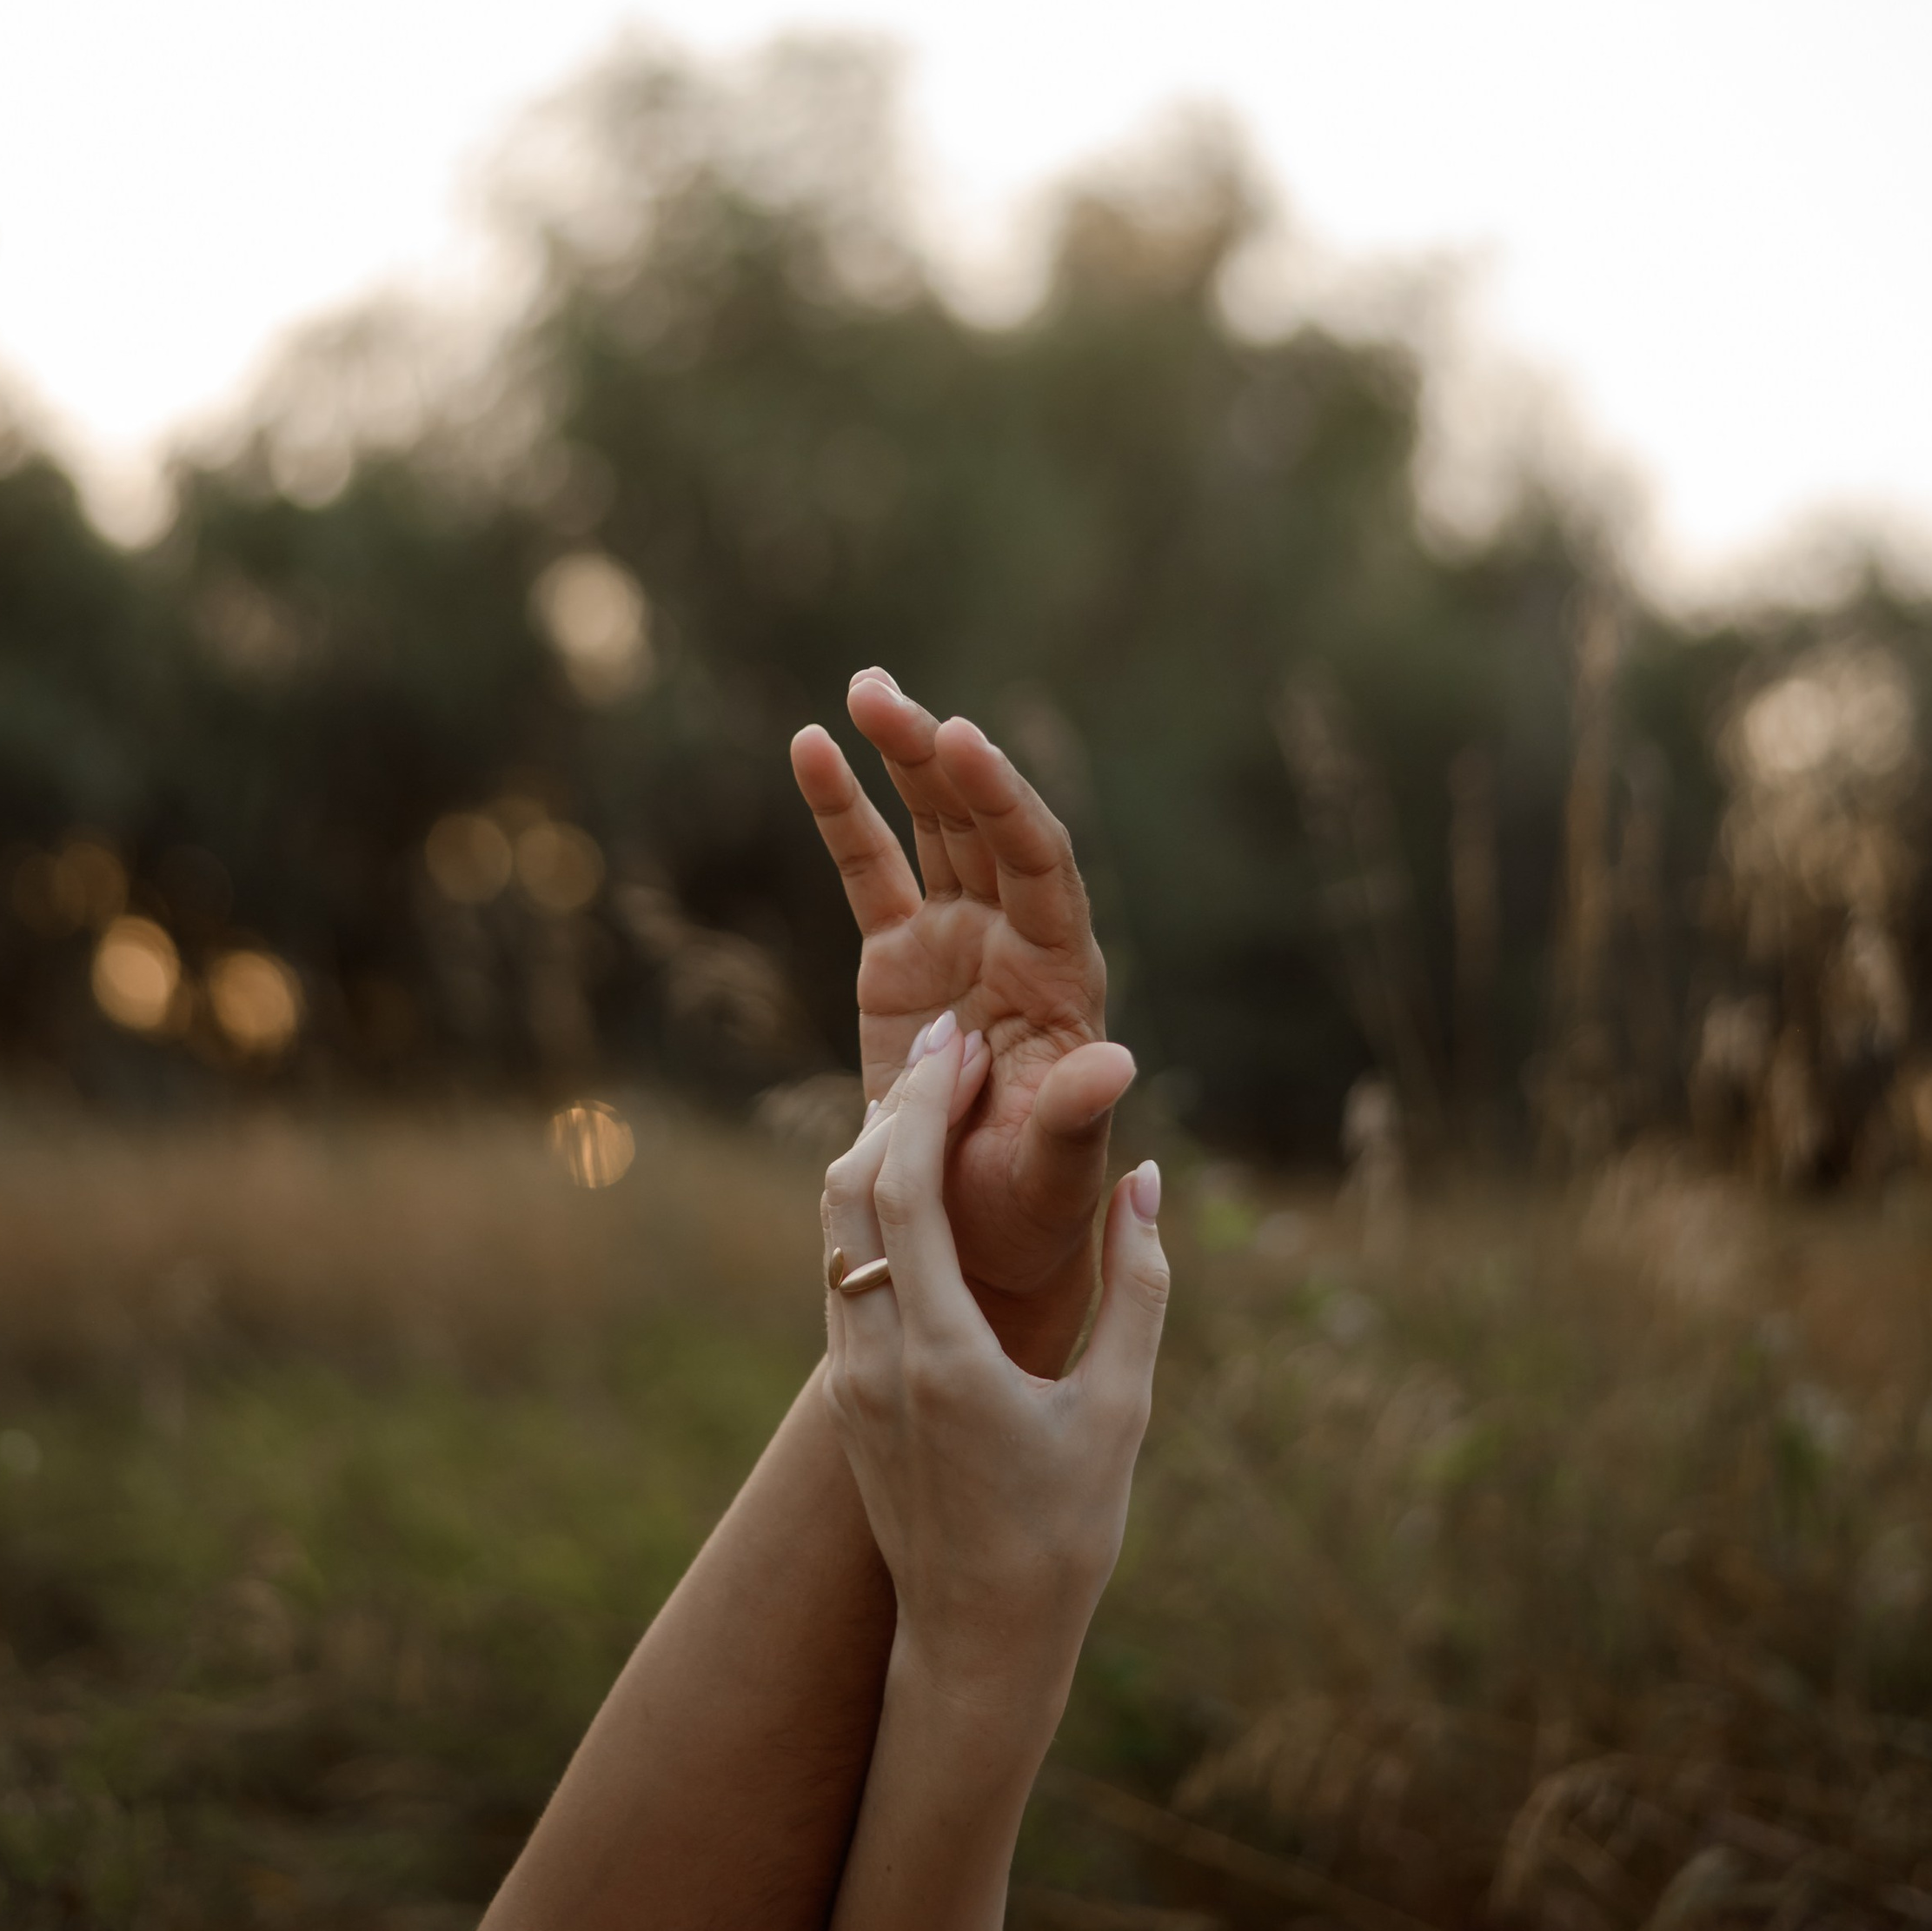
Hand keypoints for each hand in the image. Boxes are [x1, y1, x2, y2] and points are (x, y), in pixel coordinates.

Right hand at [791, 673, 1136, 1375]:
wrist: (973, 1243)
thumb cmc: (1027, 1217)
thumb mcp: (1052, 1177)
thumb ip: (1075, 1119)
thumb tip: (1121, 1064)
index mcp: (1061, 977)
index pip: (1039, 864)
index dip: (1003, 800)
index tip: (961, 741)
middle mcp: (1015, 940)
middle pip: (982, 824)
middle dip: (939, 756)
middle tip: (888, 697)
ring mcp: (958, 940)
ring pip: (933, 826)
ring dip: (902, 755)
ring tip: (864, 687)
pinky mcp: (901, 959)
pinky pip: (872, 868)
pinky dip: (844, 809)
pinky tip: (810, 745)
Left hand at [819, 1012, 1167, 1715]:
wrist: (975, 1647)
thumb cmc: (1063, 1537)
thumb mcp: (1120, 1411)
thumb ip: (1138, 1288)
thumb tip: (1146, 1180)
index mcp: (940, 1355)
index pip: (902, 1189)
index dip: (924, 1102)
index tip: (964, 1041)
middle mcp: (873, 1356)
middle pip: (850, 1189)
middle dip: (896, 1103)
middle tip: (952, 1043)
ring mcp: (847, 1377)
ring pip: (835, 1228)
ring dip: (879, 1150)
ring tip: (941, 1097)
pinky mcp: (845, 1396)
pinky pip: (843, 1270)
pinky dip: (873, 1207)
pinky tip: (922, 1184)